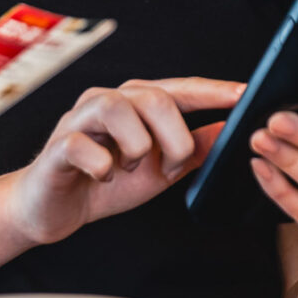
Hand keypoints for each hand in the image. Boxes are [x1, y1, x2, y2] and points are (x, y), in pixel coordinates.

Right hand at [5, 78, 243, 245]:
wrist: (51, 208)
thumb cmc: (104, 182)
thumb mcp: (159, 170)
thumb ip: (193, 150)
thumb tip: (230, 132)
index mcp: (137, 104)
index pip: (181, 89)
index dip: (213, 90)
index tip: (245, 96)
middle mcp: (109, 100)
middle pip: (154, 97)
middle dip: (174, 138)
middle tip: (170, 167)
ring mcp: (80, 120)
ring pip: (118, 108)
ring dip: (136, 146)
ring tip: (130, 168)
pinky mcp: (58, 146)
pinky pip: (83, 145)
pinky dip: (102, 166)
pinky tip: (104, 176)